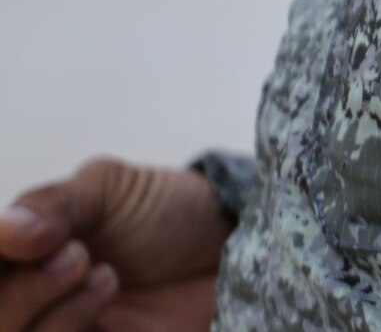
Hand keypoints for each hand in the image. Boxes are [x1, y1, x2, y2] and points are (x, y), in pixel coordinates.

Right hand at [0, 158, 233, 330]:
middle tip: (79, 255)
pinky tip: (108, 292)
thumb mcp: (110, 189)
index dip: (0, 259)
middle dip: (20, 294)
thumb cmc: (165, 211)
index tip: (29, 238)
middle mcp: (33, 305)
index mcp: (20, 261)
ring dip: (55, 319)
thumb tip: (10, 230)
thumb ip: (54, 203)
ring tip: (105, 276)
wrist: (231, 245)